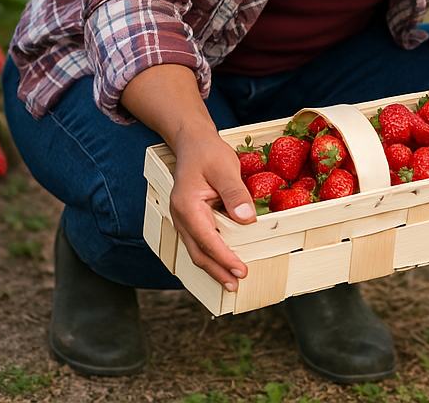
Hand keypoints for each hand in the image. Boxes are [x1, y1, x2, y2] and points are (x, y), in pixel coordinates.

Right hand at [166, 126, 257, 291]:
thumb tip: (247, 218)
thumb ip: (235, 193)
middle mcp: (181, 217)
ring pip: (197, 250)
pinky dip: (211, 255)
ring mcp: (183, 219)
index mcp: (187, 206)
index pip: (207, 240)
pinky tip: (222, 263)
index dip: (225, 258)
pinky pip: (199, 242)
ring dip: (213, 267)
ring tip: (230, 281)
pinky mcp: (190, 219)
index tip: (241, 270)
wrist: (192, 143)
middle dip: (217, 271)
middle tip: (236, 285)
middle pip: (198, 252)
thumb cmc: (208, 153)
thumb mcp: (225, 168)